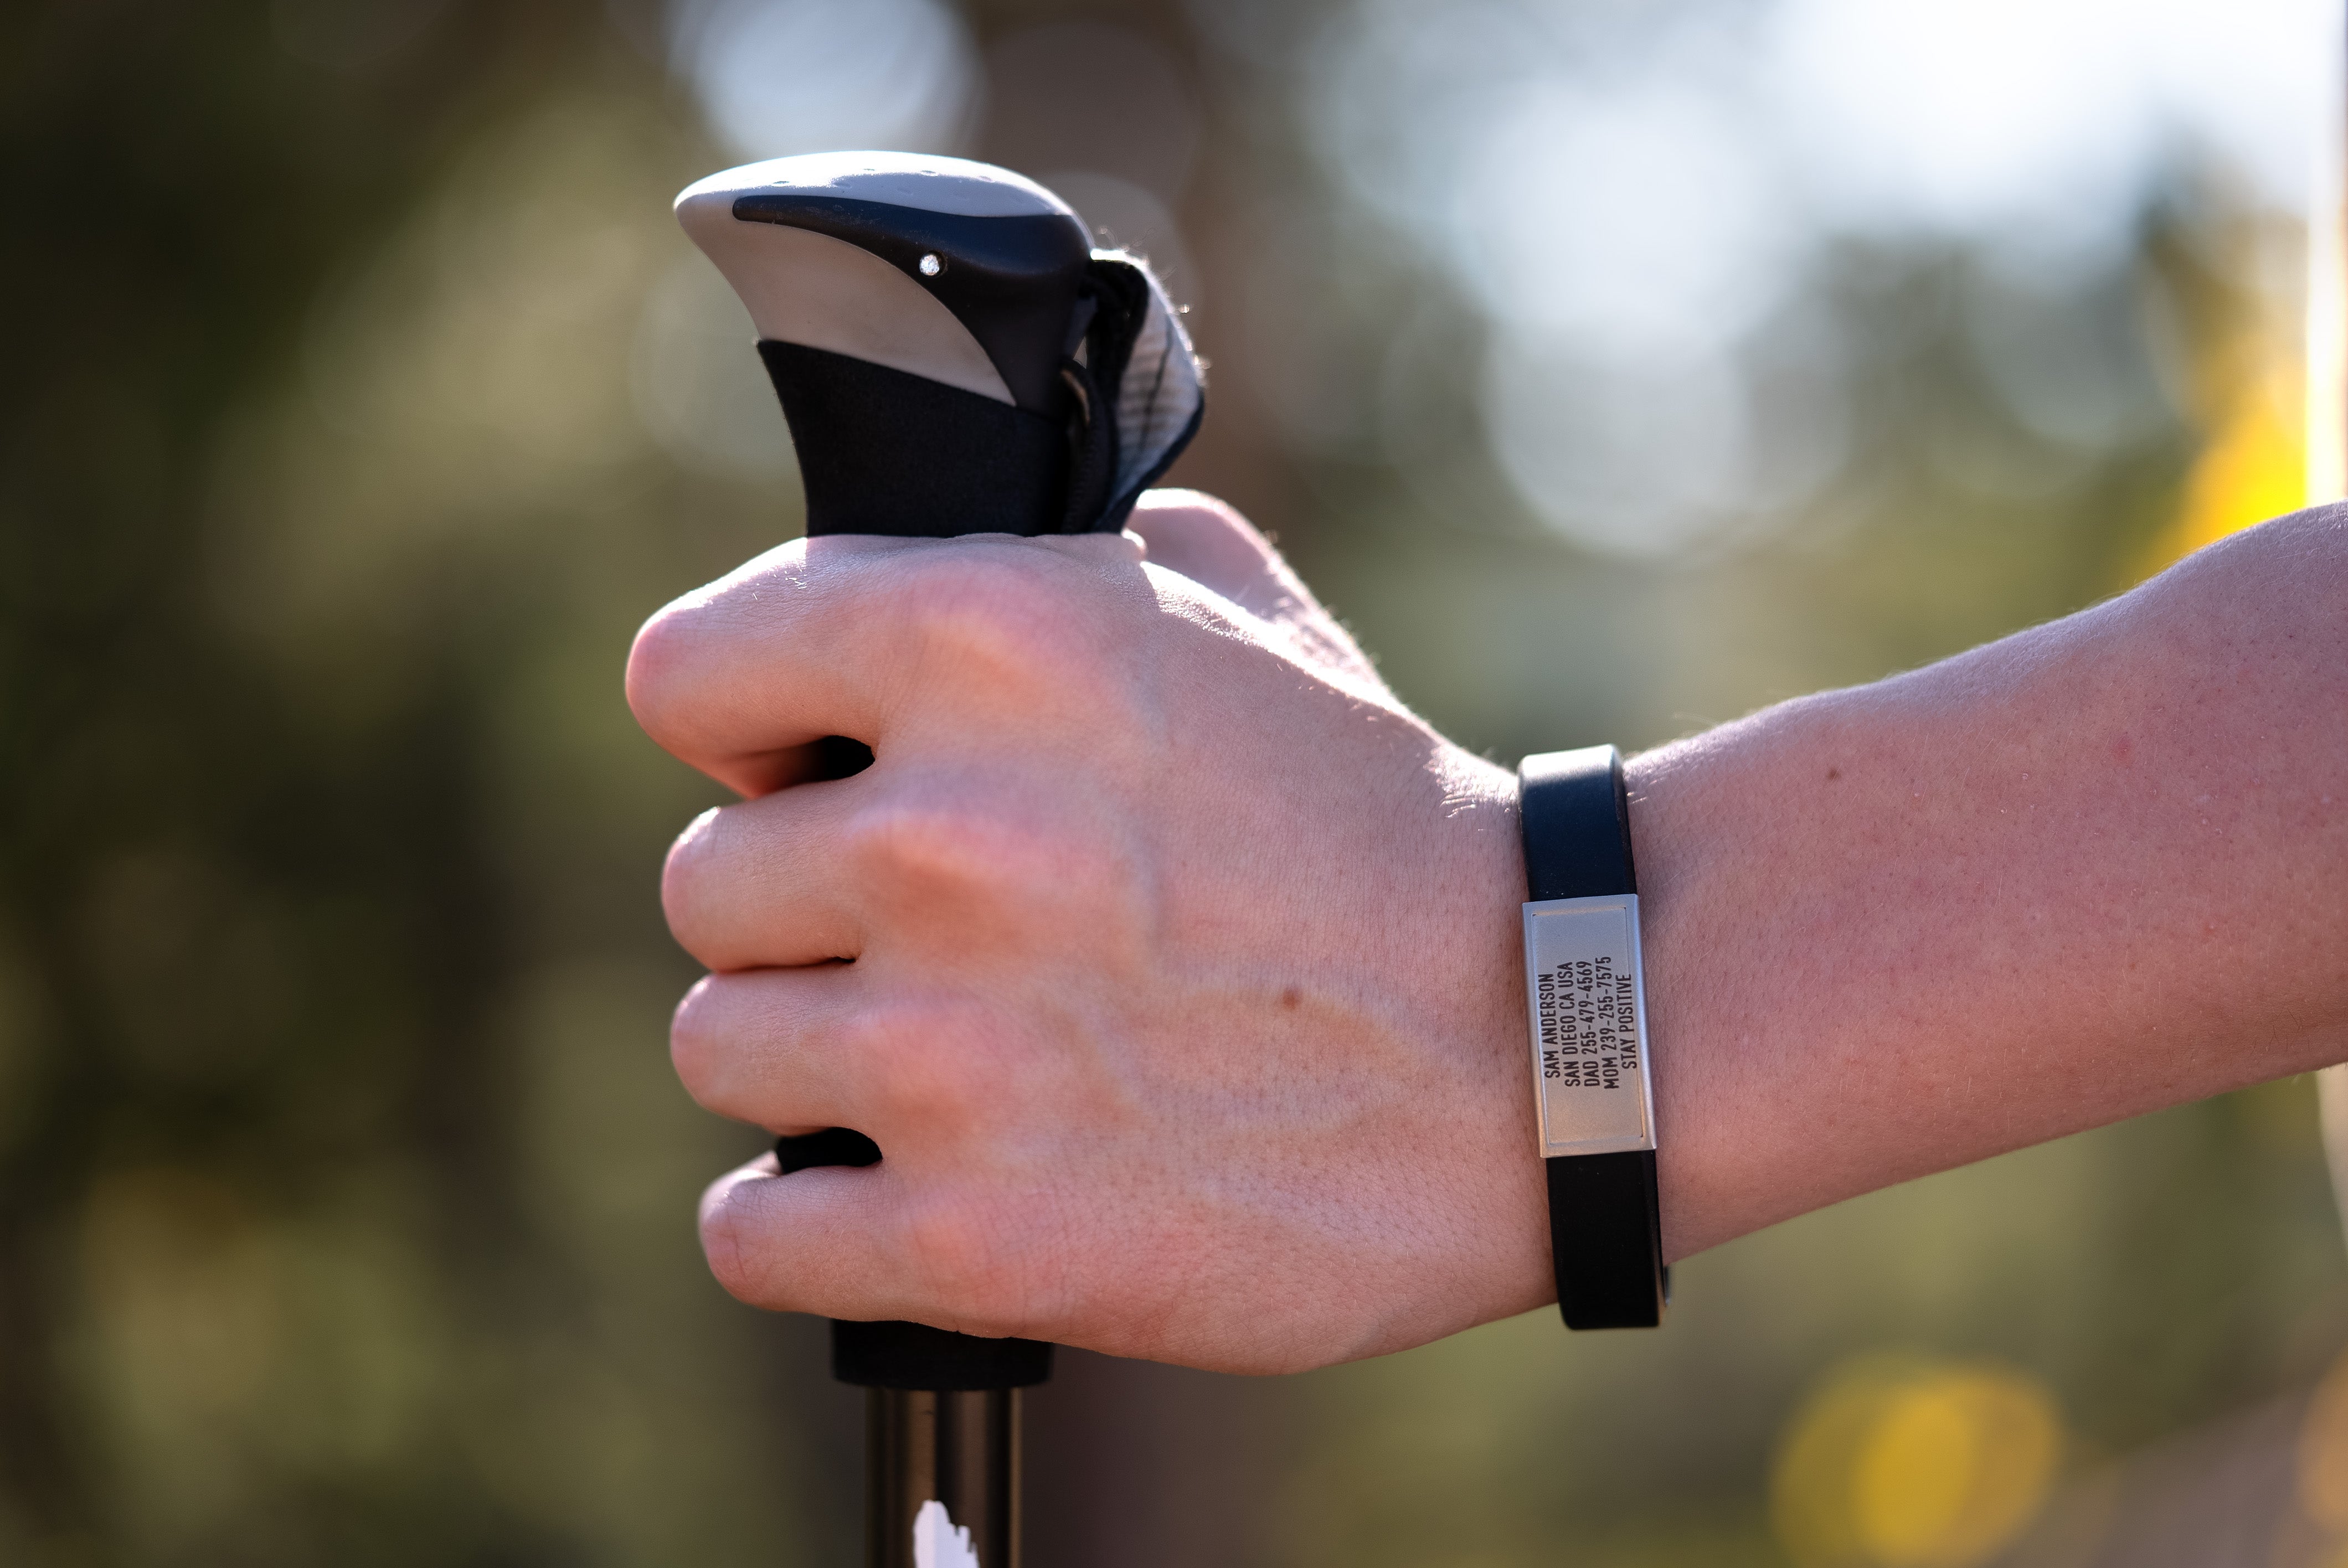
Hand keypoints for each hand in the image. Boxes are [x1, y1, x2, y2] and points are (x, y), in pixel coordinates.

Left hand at [627, 490, 1544, 1372]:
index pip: (681, 673)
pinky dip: (813, 1222)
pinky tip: (909, 1187)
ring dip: (818, 1062)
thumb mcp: (1232, 615)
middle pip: (706, 887)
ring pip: (721, 1050)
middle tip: (943, 941)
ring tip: (961, 1060)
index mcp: (990, 642)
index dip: (747, 728)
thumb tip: (882, 590)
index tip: (815, 773)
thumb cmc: (1377, 824)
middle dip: (808, 912)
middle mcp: (946, 835)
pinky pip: (753, 1232)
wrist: (1549, 1040)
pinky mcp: (979, 1239)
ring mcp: (951, 1050)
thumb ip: (1041, 567)